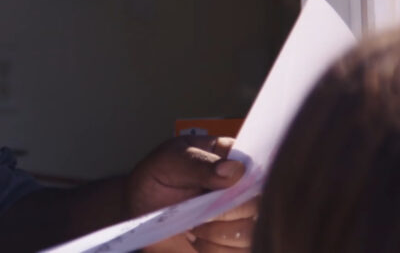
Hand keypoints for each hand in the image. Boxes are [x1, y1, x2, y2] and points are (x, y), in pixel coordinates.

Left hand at [127, 136, 256, 251]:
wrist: (140, 210)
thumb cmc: (156, 178)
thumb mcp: (169, 161)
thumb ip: (199, 164)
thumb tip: (234, 170)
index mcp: (232, 156)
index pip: (258, 164)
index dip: (246, 178)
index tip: (223, 184)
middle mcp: (243, 187)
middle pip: (258, 203)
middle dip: (225, 209)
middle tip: (197, 204)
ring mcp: (241, 216)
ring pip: (250, 231)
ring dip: (216, 232)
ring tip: (193, 222)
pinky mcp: (234, 242)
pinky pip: (239, 251)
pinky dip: (214, 248)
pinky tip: (196, 238)